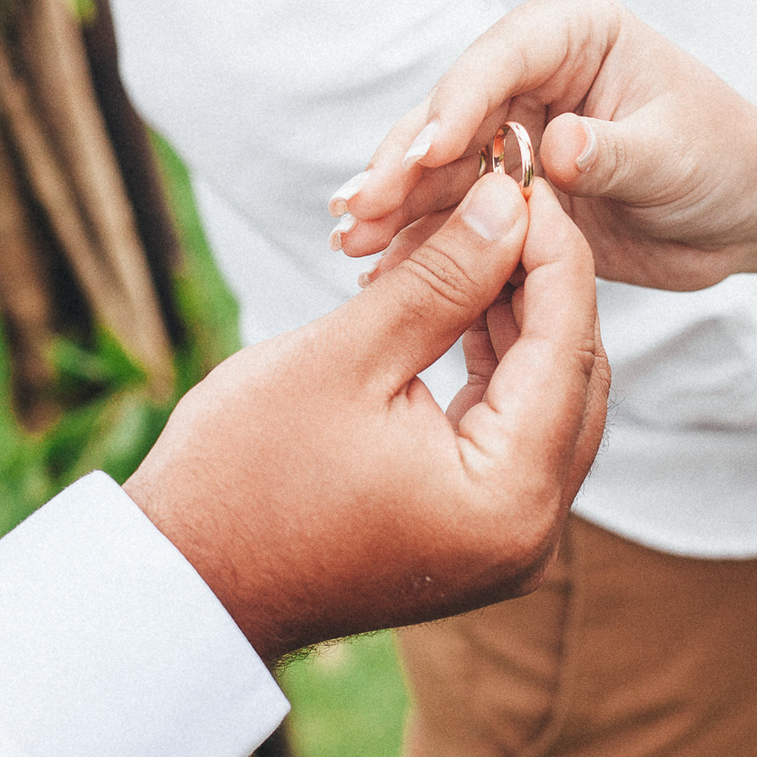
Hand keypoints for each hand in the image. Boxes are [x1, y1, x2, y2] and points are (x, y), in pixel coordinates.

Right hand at [128, 172, 609, 664]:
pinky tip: (456, 302)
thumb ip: (442, 277)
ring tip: (468, 237)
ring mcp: (505, 542)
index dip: (551, 248)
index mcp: (509, 499)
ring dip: (513, 318)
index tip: (523, 176)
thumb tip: (506, 202)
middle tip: (499, 199)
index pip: (568, 345)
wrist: (183, 580)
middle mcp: (529, 534)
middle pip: (574, 375)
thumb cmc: (244, 475)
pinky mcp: (473, 534)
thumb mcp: (348, 356)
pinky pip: (510, 431)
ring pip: (545, 400)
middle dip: (540, 280)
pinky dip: (490, 365)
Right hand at [329, 0, 756, 290]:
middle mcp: (529, 68)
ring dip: (393, 203)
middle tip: (358, 209)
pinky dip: (416, 236)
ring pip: (436, 162)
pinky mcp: (503, 180)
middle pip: (449, 112)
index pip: (497, 60)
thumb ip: (615, 151)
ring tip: (348, 241)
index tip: (420, 155)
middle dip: (402, 162)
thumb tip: (555, 149)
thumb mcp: (677, 154)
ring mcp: (509, 123)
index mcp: (572, 29)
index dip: (454, 108)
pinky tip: (376, 267)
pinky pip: (450, 207)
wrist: (741, 211)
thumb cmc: (724, 159)